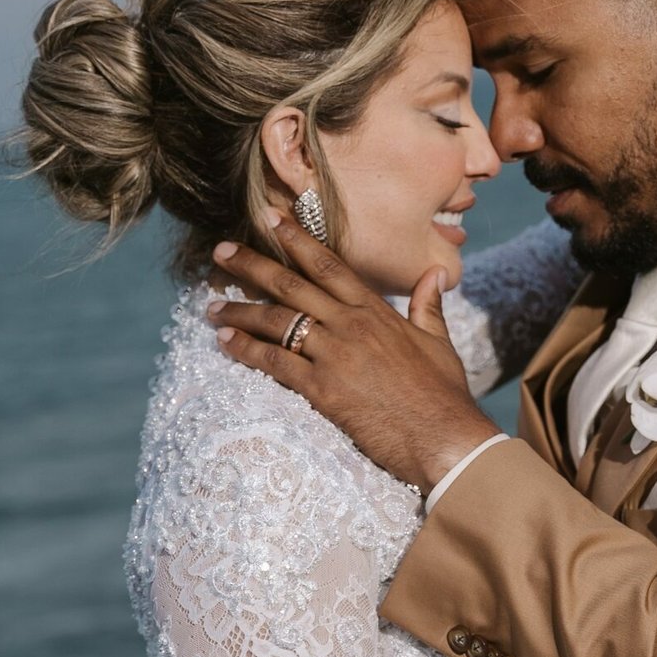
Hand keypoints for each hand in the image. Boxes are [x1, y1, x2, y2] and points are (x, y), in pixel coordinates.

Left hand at [206, 223, 501, 492]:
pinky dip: (247, 350)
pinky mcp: (324, 389)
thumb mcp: (439, 342)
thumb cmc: (444, 394)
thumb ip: (427, 305)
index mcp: (376, 310)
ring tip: (211, 306)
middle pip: (291, 285)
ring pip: (276, 321)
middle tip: (221, 252)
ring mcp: (336, 355)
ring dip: (239, 311)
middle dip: (252, 265)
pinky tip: (224, 343)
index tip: (270, 219)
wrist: (445, 436)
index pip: (328, 265)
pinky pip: (276, 362)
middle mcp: (351, 324)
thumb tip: (433, 273)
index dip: (296, 240)